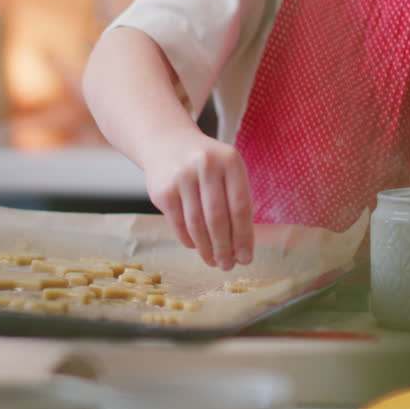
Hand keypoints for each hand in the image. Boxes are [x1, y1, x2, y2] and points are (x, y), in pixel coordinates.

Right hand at [141, 130, 254, 269]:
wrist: (167, 142)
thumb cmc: (207, 165)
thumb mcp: (227, 170)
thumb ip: (236, 202)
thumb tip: (241, 248)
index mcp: (230, 161)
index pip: (240, 206)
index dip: (244, 237)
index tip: (246, 258)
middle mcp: (206, 165)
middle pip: (218, 218)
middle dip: (224, 247)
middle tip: (228, 266)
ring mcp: (182, 177)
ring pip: (196, 224)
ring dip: (206, 248)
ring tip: (213, 262)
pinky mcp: (163, 190)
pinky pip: (178, 223)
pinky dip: (188, 239)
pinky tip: (195, 247)